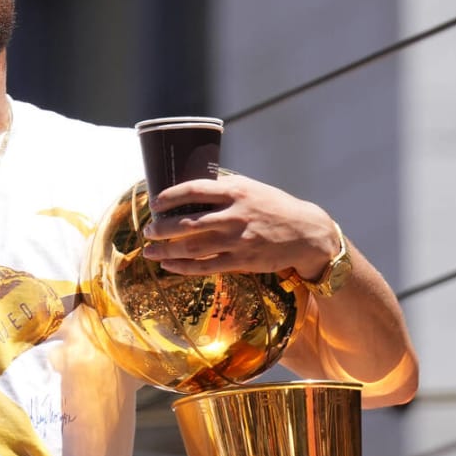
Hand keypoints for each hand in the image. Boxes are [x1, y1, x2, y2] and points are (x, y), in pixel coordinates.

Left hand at [141, 174, 334, 278]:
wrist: (307, 233)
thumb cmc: (275, 207)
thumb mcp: (252, 189)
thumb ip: (224, 189)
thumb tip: (192, 189)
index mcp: (236, 192)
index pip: (194, 190)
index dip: (170, 196)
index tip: (155, 202)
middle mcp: (235, 215)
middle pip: (188, 222)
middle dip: (162, 228)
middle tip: (147, 230)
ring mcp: (238, 240)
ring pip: (192, 247)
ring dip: (166, 250)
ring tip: (150, 250)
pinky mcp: (242, 261)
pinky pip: (206, 266)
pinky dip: (183, 266)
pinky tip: (169, 265)